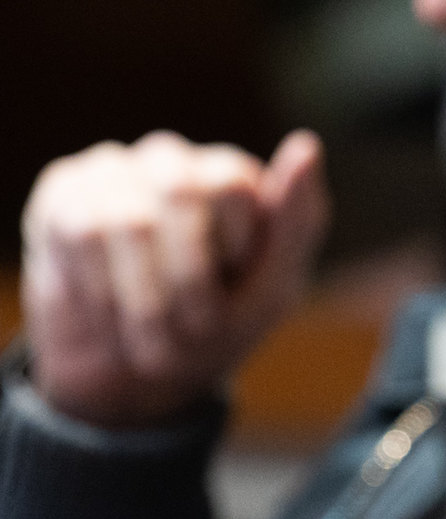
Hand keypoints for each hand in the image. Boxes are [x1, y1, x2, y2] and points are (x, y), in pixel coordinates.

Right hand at [21, 130, 329, 428]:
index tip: (233, 284)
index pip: (233, 185)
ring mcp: (114, 172)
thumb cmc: (213, 324)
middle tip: (194, 329)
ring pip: (131, 221)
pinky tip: (108, 309)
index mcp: (232, 176)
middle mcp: (173, 162)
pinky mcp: (65, 195)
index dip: (233, 250)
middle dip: (189, 280)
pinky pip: (82, 233)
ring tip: (150, 334)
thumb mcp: (272, 287)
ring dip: (146, 300)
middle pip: (182, 192)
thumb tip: (307, 143)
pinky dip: (101, 291)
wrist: (129, 375)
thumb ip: (298, 219)